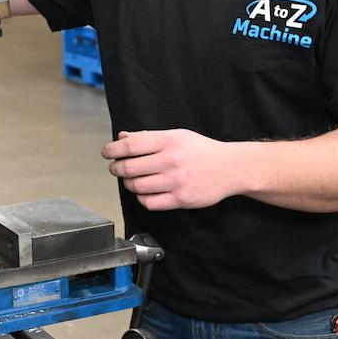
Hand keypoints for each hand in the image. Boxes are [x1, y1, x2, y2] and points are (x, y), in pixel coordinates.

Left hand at [102, 129, 236, 210]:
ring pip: (137, 186)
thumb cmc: (202, 151)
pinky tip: (144, 191)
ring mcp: (176, 182)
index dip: (113, 150)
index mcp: (169, 141)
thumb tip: (122, 138)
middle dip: (117, 168)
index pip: (131, 146)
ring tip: (130, 180)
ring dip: (128, 184)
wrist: (230, 168)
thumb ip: (148, 137)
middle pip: (129, 167)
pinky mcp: (181, 200)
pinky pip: (150, 202)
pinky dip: (141, 197)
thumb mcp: (177, 136)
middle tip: (116, 168)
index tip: (106, 153)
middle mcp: (172, 161)